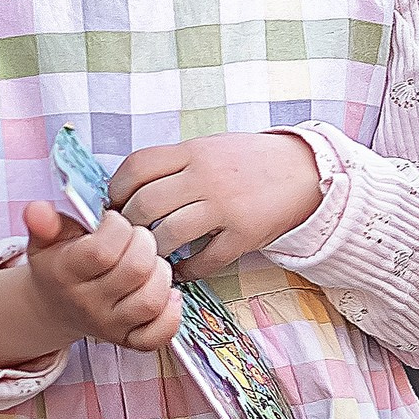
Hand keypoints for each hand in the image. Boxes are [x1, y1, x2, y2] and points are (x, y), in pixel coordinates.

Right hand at [0, 199, 181, 369]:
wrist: (56, 306)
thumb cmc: (59, 265)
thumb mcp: (46, 240)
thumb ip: (42, 222)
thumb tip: (37, 209)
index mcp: (65, 274)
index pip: (102, 251)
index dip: (118, 227)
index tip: (114, 221)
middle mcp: (86, 304)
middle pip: (135, 271)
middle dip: (145, 243)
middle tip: (136, 238)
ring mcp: (108, 325)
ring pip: (151, 301)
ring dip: (160, 273)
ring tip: (150, 262)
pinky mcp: (128, 340)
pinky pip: (158, 336)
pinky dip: (171, 314)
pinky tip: (166, 294)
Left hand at [109, 132, 323, 275]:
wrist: (305, 171)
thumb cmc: (249, 160)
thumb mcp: (209, 147)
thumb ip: (174, 164)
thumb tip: (129, 186)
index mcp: (193, 151)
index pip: (137, 167)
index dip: (116, 189)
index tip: (113, 204)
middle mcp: (206, 177)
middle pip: (145, 204)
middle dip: (128, 226)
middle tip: (127, 237)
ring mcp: (225, 207)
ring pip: (168, 235)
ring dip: (152, 252)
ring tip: (150, 256)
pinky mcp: (244, 234)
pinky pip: (205, 260)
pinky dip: (186, 271)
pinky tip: (180, 271)